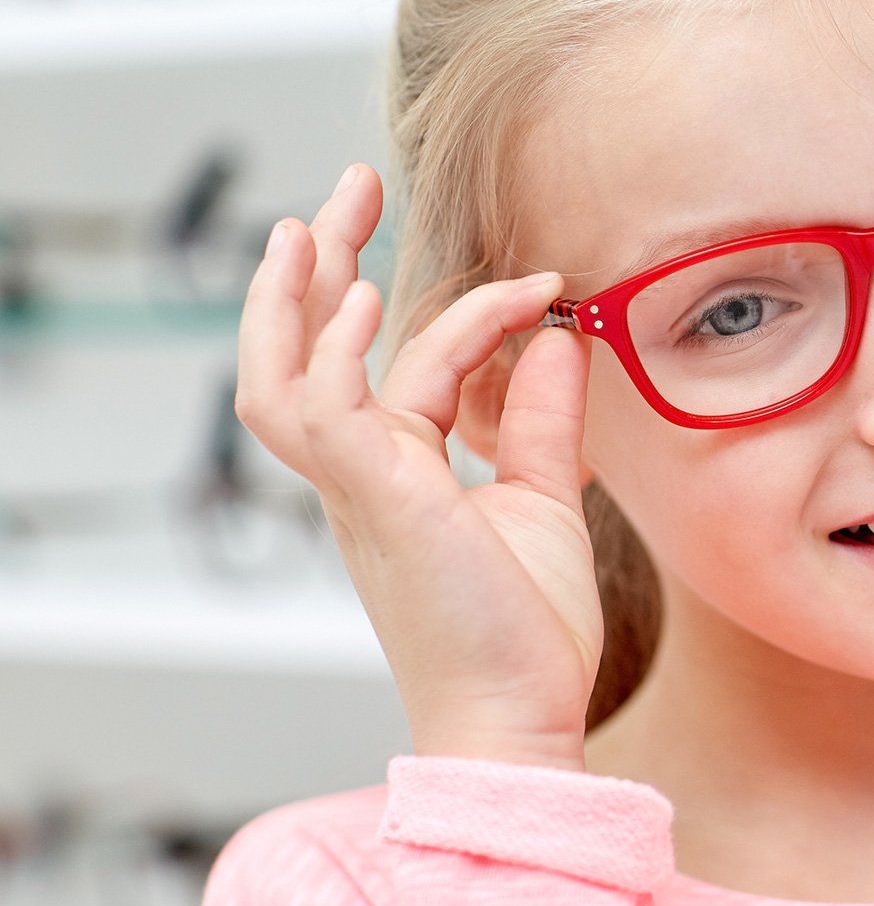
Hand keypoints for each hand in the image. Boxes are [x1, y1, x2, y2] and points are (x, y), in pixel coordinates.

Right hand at [234, 164, 599, 770]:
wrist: (521, 718)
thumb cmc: (526, 633)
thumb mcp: (545, 503)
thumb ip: (544, 421)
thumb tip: (557, 340)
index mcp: (398, 474)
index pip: (405, 368)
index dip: (468, 314)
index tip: (540, 283)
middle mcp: (364, 476)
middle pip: (306, 355)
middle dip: (319, 268)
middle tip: (350, 187)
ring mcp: (358, 490)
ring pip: (284, 378)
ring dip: (297, 296)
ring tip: (320, 221)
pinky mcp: (375, 500)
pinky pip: (324, 411)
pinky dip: (337, 350)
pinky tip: (366, 301)